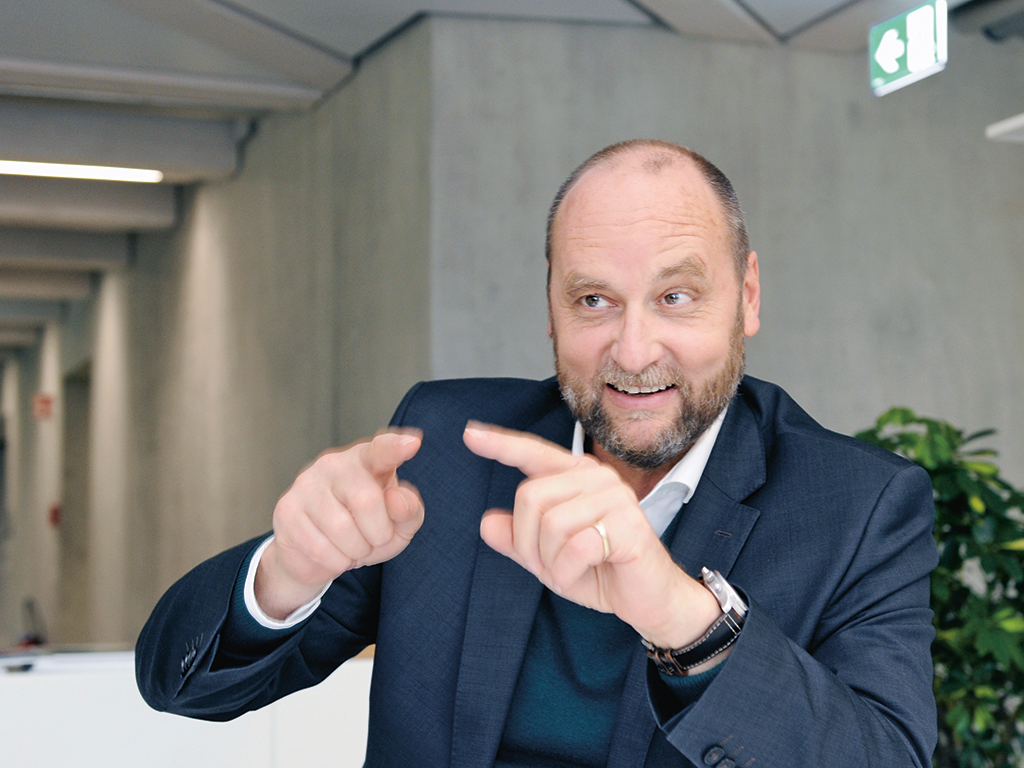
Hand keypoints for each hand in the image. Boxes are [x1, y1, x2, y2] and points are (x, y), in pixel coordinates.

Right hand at [255, 430, 423, 619]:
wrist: (319, 555)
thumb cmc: (366, 530)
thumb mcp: (398, 526)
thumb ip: (409, 511)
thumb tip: (397, 500)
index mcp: (367, 460)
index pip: (382, 450)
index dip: (395, 448)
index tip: (412, 443)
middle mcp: (335, 464)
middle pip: (367, 501)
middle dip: (379, 534)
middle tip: (374, 539)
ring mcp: (306, 484)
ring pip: (342, 528)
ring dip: (357, 551)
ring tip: (353, 547)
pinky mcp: (287, 510)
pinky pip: (320, 547)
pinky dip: (336, 561)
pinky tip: (334, 554)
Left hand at [463, 422, 721, 650]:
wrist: (650, 600)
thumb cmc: (602, 571)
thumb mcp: (549, 558)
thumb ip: (518, 540)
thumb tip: (487, 523)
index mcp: (577, 476)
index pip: (534, 453)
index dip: (501, 445)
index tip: (469, 433)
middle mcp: (597, 477)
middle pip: (529, 497)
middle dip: (528, 544)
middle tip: (552, 566)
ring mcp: (615, 497)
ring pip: (550, 524)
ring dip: (551, 562)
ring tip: (574, 570)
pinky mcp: (628, 524)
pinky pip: (574, 547)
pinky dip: (570, 572)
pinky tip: (589, 573)